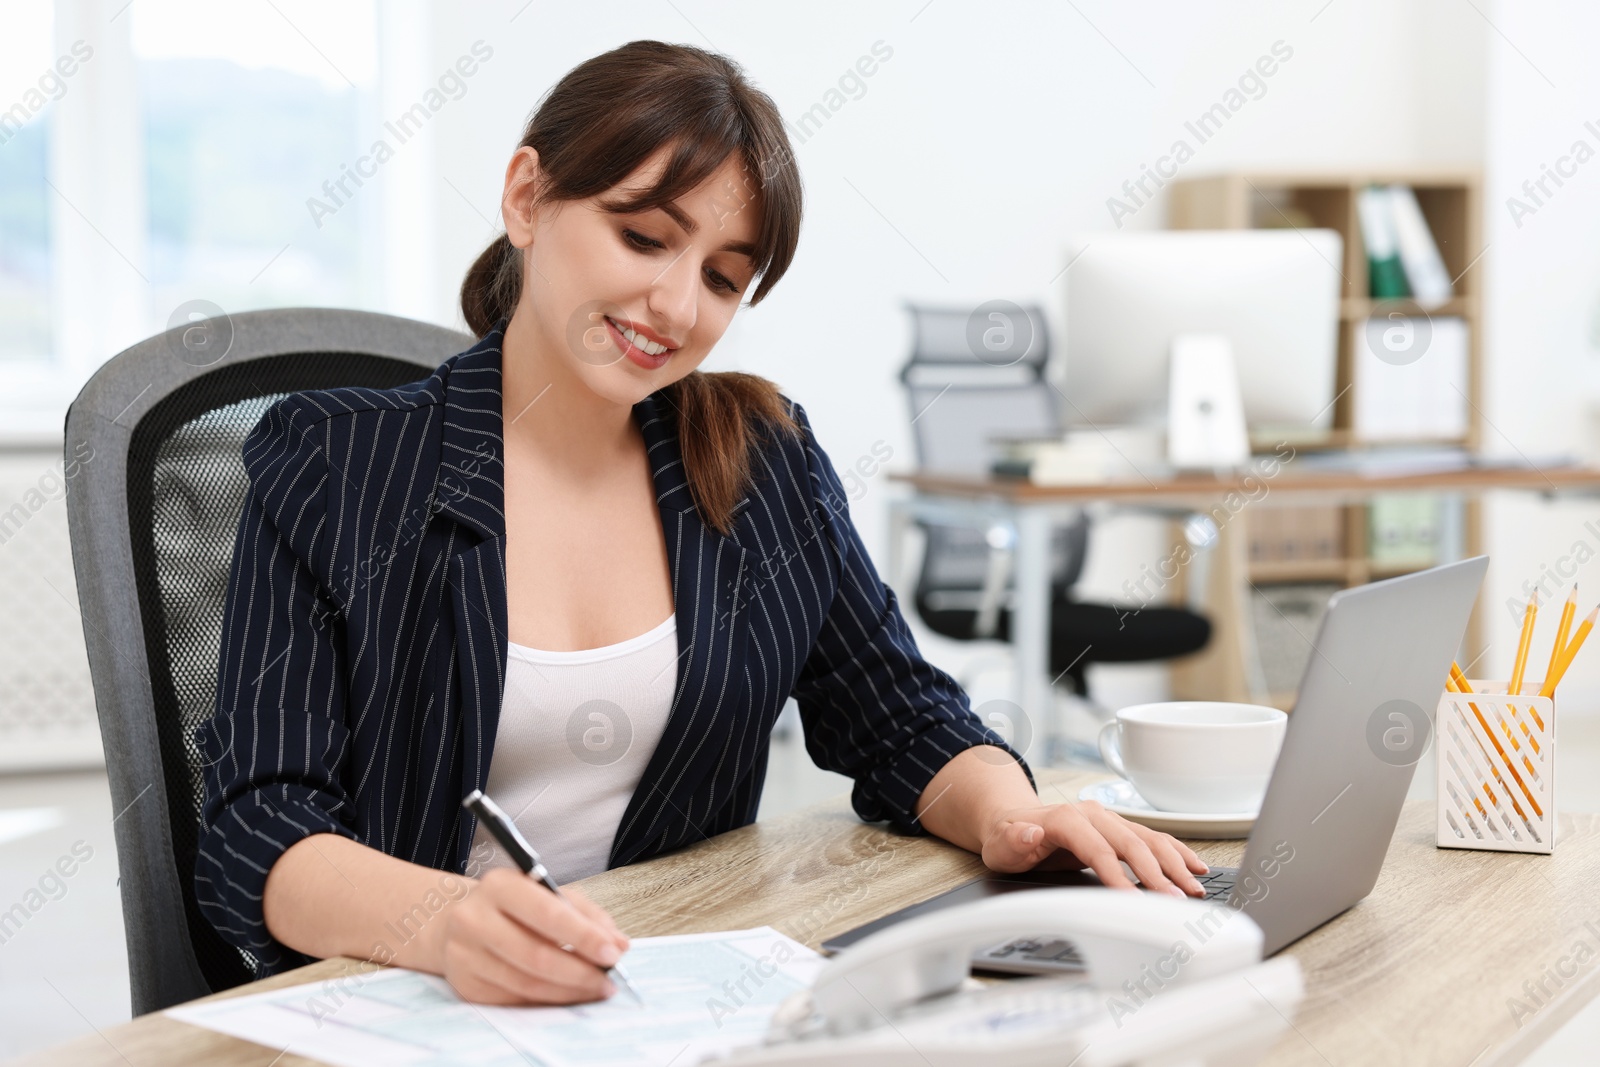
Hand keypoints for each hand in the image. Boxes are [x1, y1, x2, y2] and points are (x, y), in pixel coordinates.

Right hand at [437, 869, 630, 1004]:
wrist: (458, 920)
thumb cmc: (513, 905)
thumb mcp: (548, 893)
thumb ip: (586, 914)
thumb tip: (619, 943)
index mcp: (500, 885)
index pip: (548, 914)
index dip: (584, 937)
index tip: (613, 953)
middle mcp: (475, 918)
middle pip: (536, 955)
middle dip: (580, 971)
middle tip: (608, 980)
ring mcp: (465, 954)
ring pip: (526, 983)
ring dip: (568, 991)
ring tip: (595, 989)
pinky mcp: (465, 984)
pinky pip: (514, 999)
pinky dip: (547, 1000)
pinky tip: (567, 995)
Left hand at [980, 799, 1208, 897]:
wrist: (1012, 822)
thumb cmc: (1008, 839)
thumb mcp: (1000, 844)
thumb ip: (1014, 839)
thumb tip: (1029, 832)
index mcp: (1066, 818)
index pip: (1098, 850)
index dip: (1118, 876)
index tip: (1134, 901)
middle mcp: (1092, 814)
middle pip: (1132, 844)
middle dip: (1157, 874)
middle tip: (1176, 902)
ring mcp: (1108, 819)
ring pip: (1149, 839)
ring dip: (1175, 864)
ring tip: (1195, 888)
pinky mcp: (1119, 828)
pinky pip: (1153, 838)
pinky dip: (1176, 853)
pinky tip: (1195, 868)